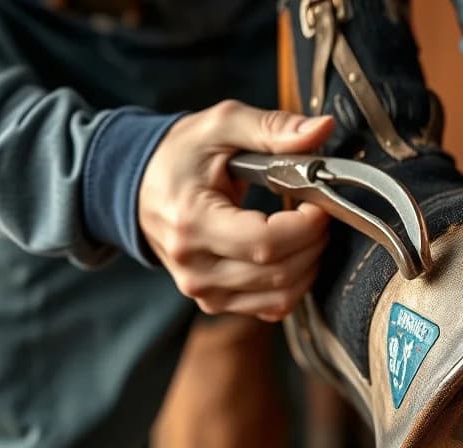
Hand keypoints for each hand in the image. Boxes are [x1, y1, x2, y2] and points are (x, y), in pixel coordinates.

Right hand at [139, 100, 334, 321]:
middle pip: (280, 273)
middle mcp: (194, 267)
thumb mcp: (222, 125)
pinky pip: (272, 308)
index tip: (318, 202)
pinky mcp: (214, 302)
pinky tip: (291, 252)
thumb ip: (274, 128)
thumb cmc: (180, 155)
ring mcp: (203, 291)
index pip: (267, 244)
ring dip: (309, 264)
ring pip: (281, 297)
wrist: (139, 187)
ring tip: (305, 229)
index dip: (307, 227)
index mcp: (192, 222)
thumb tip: (322, 128)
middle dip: (314, 242)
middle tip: (317, 211)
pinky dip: (295, 283)